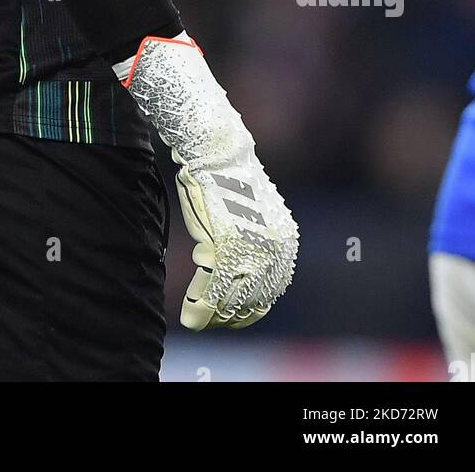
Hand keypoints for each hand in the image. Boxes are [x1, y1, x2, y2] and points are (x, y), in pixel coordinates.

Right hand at [173, 141, 297, 329]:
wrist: (215, 151)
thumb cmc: (224, 181)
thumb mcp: (246, 220)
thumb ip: (248, 249)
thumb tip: (234, 282)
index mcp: (284, 244)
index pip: (268, 294)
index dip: (244, 311)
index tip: (224, 317)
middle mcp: (275, 251)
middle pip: (252, 302)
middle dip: (227, 317)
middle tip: (204, 323)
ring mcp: (253, 249)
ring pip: (232, 300)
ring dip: (211, 315)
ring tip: (194, 317)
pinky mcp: (228, 245)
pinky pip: (214, 287)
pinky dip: (200, 306)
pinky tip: (190, 313)